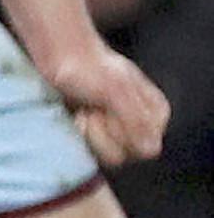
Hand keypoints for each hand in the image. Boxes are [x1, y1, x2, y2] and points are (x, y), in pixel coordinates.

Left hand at [42, 39, 169, 166]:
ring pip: (112, 159)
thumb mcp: (115, 90)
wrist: (60, 58)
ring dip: (92, 135)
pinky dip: (82, 137)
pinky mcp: (97, 138)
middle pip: (129, 155)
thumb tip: (149, 149)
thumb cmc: (89, 68)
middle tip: (93, 109)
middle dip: (105, 133)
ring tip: (85, 112)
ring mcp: (119, 134)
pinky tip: (76, 118)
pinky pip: (93, 154)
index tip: (108, 111)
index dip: (124, 134)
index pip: (148, 148)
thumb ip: (134, 119)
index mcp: (156, 114)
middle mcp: (142, 128)